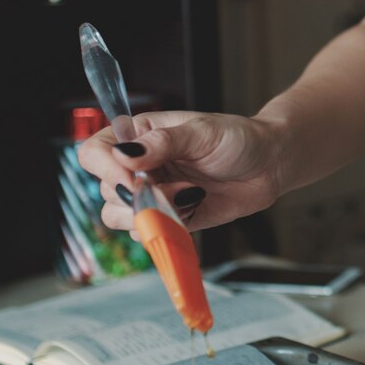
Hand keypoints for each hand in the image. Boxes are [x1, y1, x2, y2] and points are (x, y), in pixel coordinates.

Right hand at [76, 111, 287, 231]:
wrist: (269, 165)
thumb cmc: (238, 139)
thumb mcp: (202, 132)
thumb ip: (162, 143)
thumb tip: (123, 154)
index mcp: (139, 135)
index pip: (95, 151)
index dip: (106, 167)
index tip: (133, 178)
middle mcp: (138, 165)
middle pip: (107, 190)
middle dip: (140, 195)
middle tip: (178, 187)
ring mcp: (151, 193)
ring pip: (120, 216)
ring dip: (152, 212)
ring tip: (190, 195)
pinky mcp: (167, 217)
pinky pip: (147, 232)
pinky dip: (165, 226)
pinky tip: (193, 207)